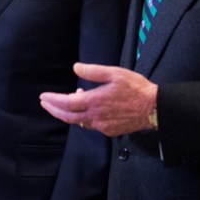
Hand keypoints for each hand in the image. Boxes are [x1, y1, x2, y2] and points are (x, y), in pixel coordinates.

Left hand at [39, 62, 157, 135]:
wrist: (155, 108)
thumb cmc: (136, 88)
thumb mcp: (115, 73)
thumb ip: (93, 71)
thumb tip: (76, 68)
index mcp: (95, 101)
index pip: (67, 103)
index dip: (53, 101)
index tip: (43, 97)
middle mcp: (96, 117)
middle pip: (68, 117)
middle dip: (54, 110)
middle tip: (45, 103)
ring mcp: (102, 126)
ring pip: (79, 122)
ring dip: (69, 113)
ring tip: (66, 101)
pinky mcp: (110, 131)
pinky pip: (91, 125)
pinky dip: (83, 117)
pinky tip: (87, 109)